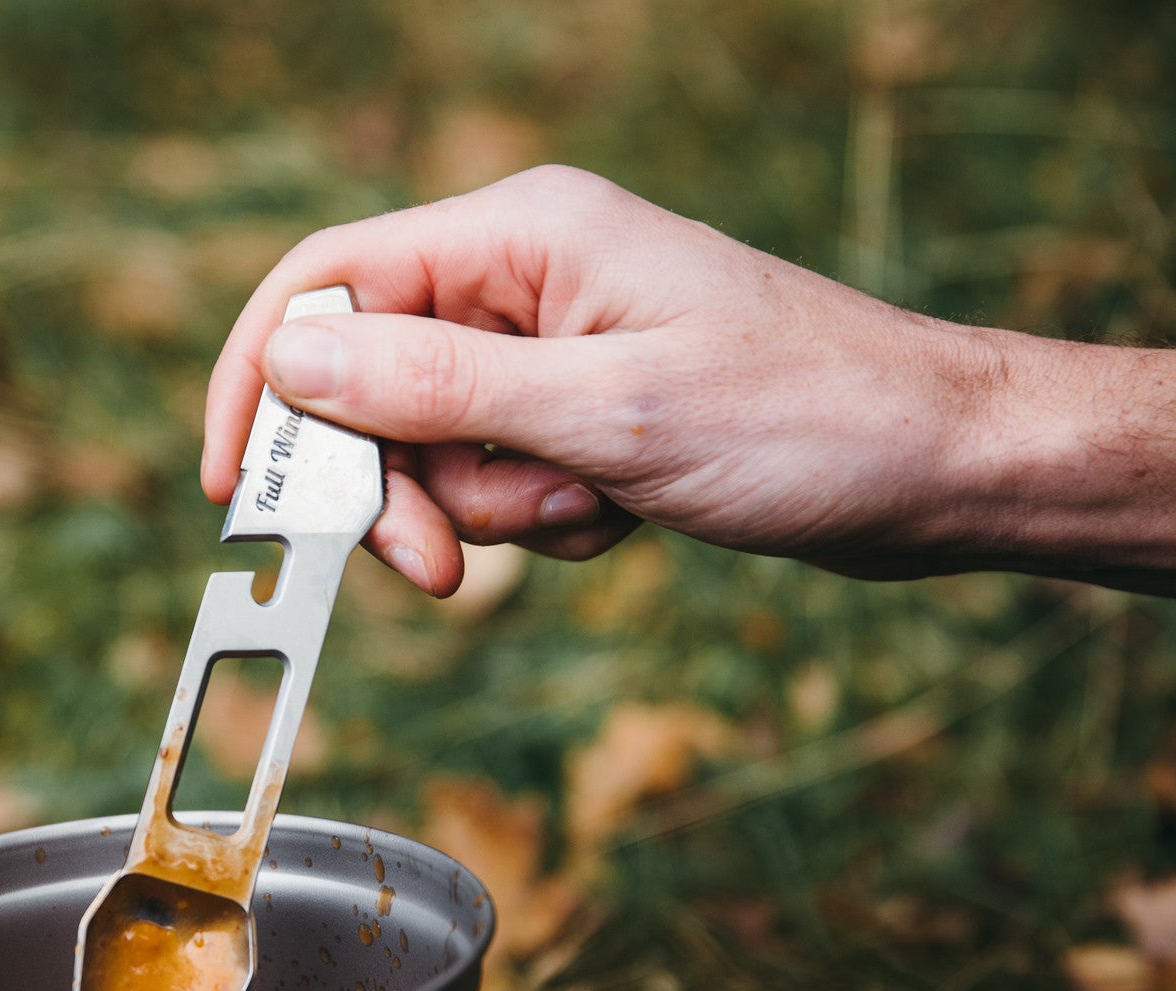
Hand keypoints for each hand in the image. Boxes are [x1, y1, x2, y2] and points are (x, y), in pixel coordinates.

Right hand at [202, 166, 1175, 598]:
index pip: (330, 282)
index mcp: (523, 234)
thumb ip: (435, 386)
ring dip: (487, 507)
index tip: (236, 488)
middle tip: (437, 571)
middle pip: (371, 380)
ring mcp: (556, 343)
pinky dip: (536, 516)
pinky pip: (498, 474)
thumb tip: (289, 356)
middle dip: (398, 483)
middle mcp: (527, 277)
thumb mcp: (603, 413)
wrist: (939, 468)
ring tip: (588, 511)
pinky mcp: (585, 405)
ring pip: (433, 442)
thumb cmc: (804, 420)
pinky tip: (617, 517)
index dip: (263, 381)